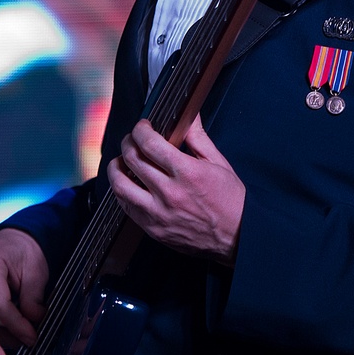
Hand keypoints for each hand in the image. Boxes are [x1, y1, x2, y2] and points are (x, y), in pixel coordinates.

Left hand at [108, 117, 243, 262]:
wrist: (237, 238)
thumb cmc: (231, 202)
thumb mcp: (218, 163)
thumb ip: (198, 138)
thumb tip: (188, 117)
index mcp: (188, 173)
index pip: (150, 143)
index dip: (140, 130)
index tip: (143, 127)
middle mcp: (170, 193)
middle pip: (132, 160)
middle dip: (128, 143)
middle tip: (132, 140)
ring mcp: (159, 213)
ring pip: (121, 185)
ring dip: (116, 168)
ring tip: (121, 161)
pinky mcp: (153, 229)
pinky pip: (126, 207)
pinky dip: (122, 192)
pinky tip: (128, 184)